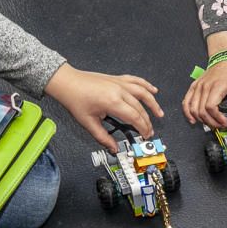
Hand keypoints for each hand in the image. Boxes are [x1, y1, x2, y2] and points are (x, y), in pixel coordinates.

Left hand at [45, 64, 162, 150]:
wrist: (67, 82)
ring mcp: (119, 83)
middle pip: (140, 108)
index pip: (135, 118)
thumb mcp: (88, 122)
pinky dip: (146, 85)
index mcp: (113, 102)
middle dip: (147, 122)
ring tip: (159, 113)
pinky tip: (154, 90)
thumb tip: (113, 148)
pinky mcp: (117, 79)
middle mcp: (119, 91)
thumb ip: (103, 137)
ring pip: (143, 93)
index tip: (145, 136)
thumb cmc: (75, 99)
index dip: (143, 128)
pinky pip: (136, 81)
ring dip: (153, 104)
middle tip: (149, 131)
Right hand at [183, 32, 226, 128]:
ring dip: (200, 119)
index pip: (210, 107)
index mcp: (218, 86)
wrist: (225, 58)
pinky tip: (193, 119)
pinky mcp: (194, 87)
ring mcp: (198, 87)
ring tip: (210, 124)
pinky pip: (186, 102)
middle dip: (210, 122)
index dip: (216, 118)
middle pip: (201, 110)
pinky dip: (188, 112)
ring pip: (193, 108)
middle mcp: (206, 86)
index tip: (224, 122)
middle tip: (219, 126)